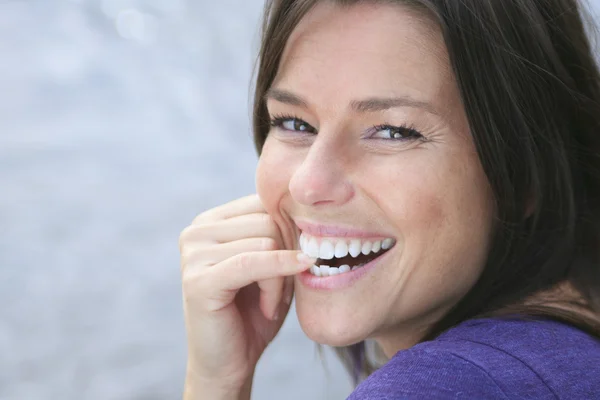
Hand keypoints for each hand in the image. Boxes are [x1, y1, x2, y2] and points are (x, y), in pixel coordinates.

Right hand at [179, 194, 313, 397]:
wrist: (229, 363)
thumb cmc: (253, 310)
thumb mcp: (270, 262)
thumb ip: (280, 232)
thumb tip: (306, 207)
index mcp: (211, 220)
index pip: (266, 201)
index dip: (289, 234)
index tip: (292, 266)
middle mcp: (196, 230)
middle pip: (268, 219)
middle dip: (286, 256)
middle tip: (281, 292)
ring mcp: (193, 253)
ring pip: (266, 241)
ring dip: (280, 278)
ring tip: (270, 303)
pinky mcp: (198, 280)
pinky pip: (253, 263)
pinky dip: (277, 276)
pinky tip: (276, 303)